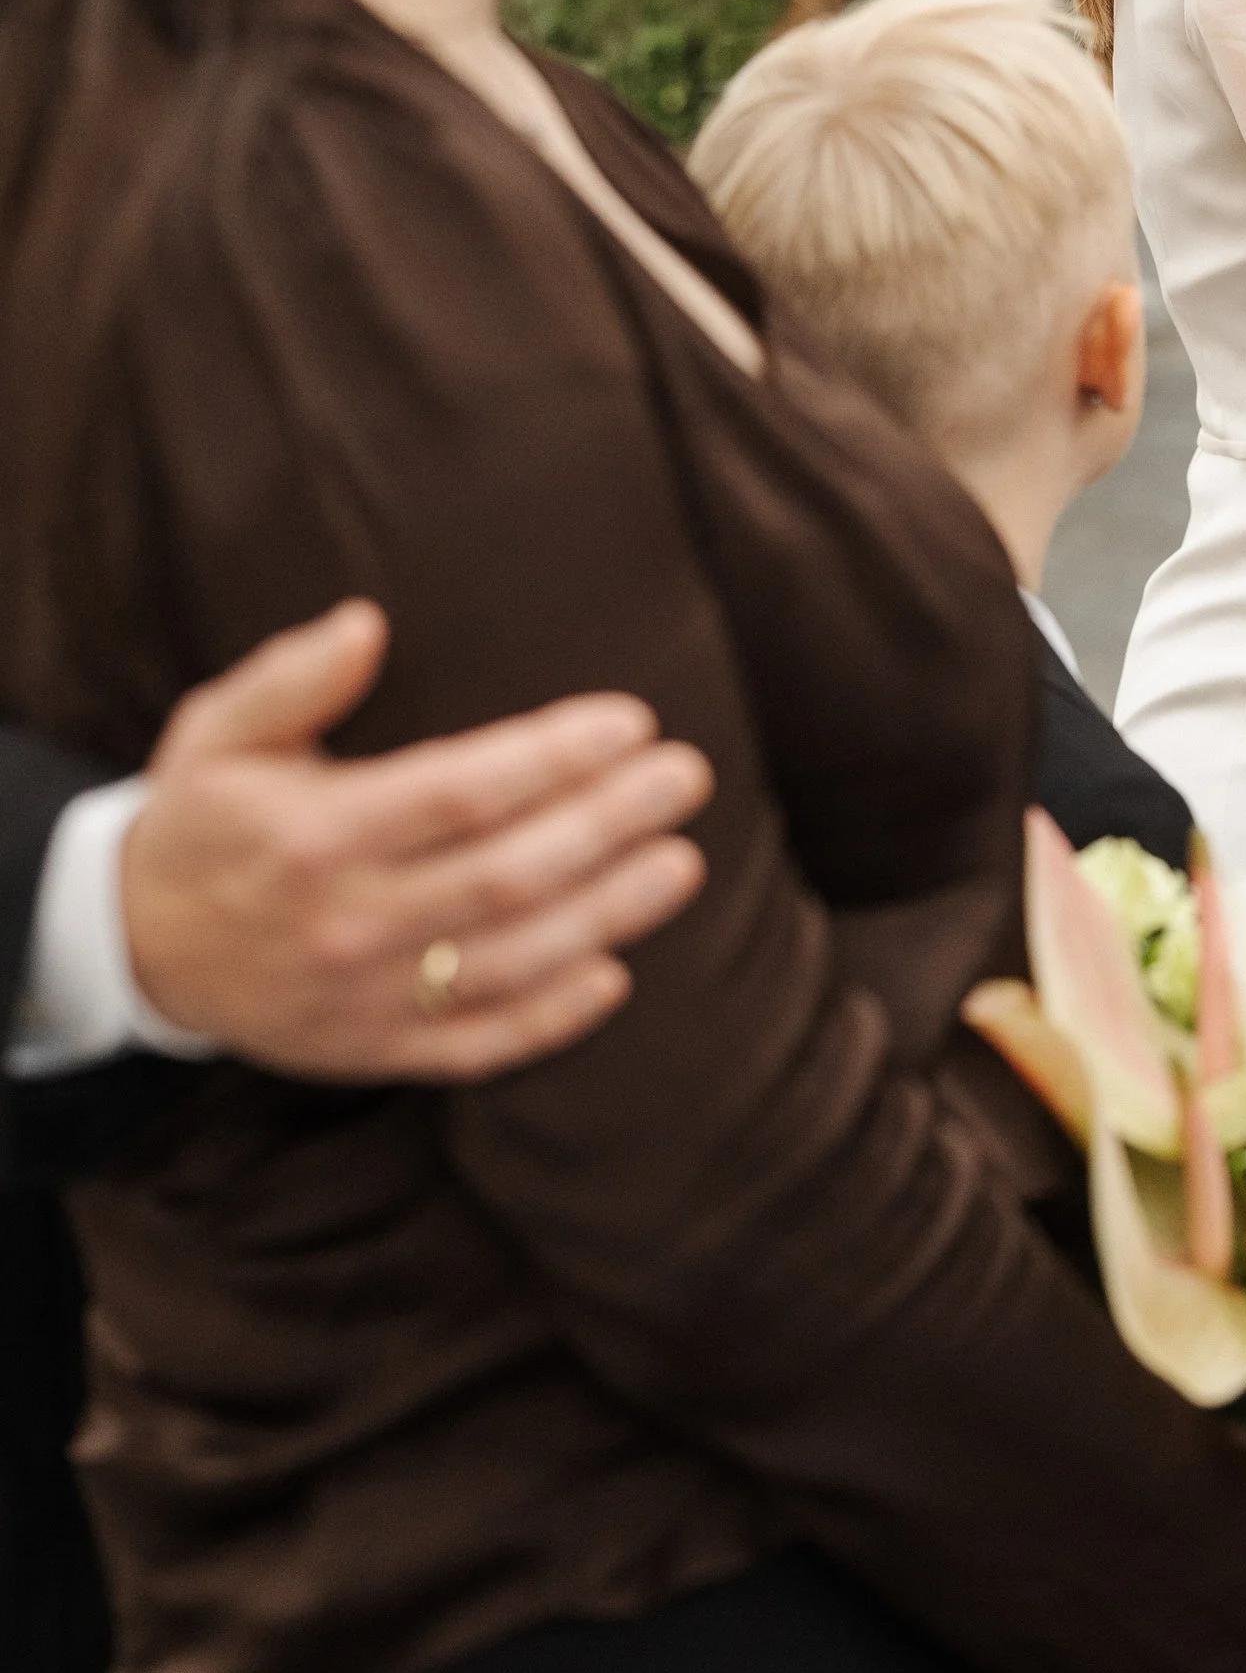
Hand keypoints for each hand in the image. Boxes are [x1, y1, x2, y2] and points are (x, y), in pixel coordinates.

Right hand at [121, 599, 712, 1081]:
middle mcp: (344, 922)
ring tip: (680, 862)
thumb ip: (292, 677)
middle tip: (685, 777)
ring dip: (607, 914)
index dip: (554, 757)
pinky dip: (550, 1018)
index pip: (461, 791)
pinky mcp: (371, 1050)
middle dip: (609, 824)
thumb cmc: (202, 819)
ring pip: (510, 960)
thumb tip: (367, 622)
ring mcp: (361, 998)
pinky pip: (476, 1044)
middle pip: (507, 874)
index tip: (630, 721)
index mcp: (313, 835)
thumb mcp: (219, 731)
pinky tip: (615, 975)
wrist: (132, 946)